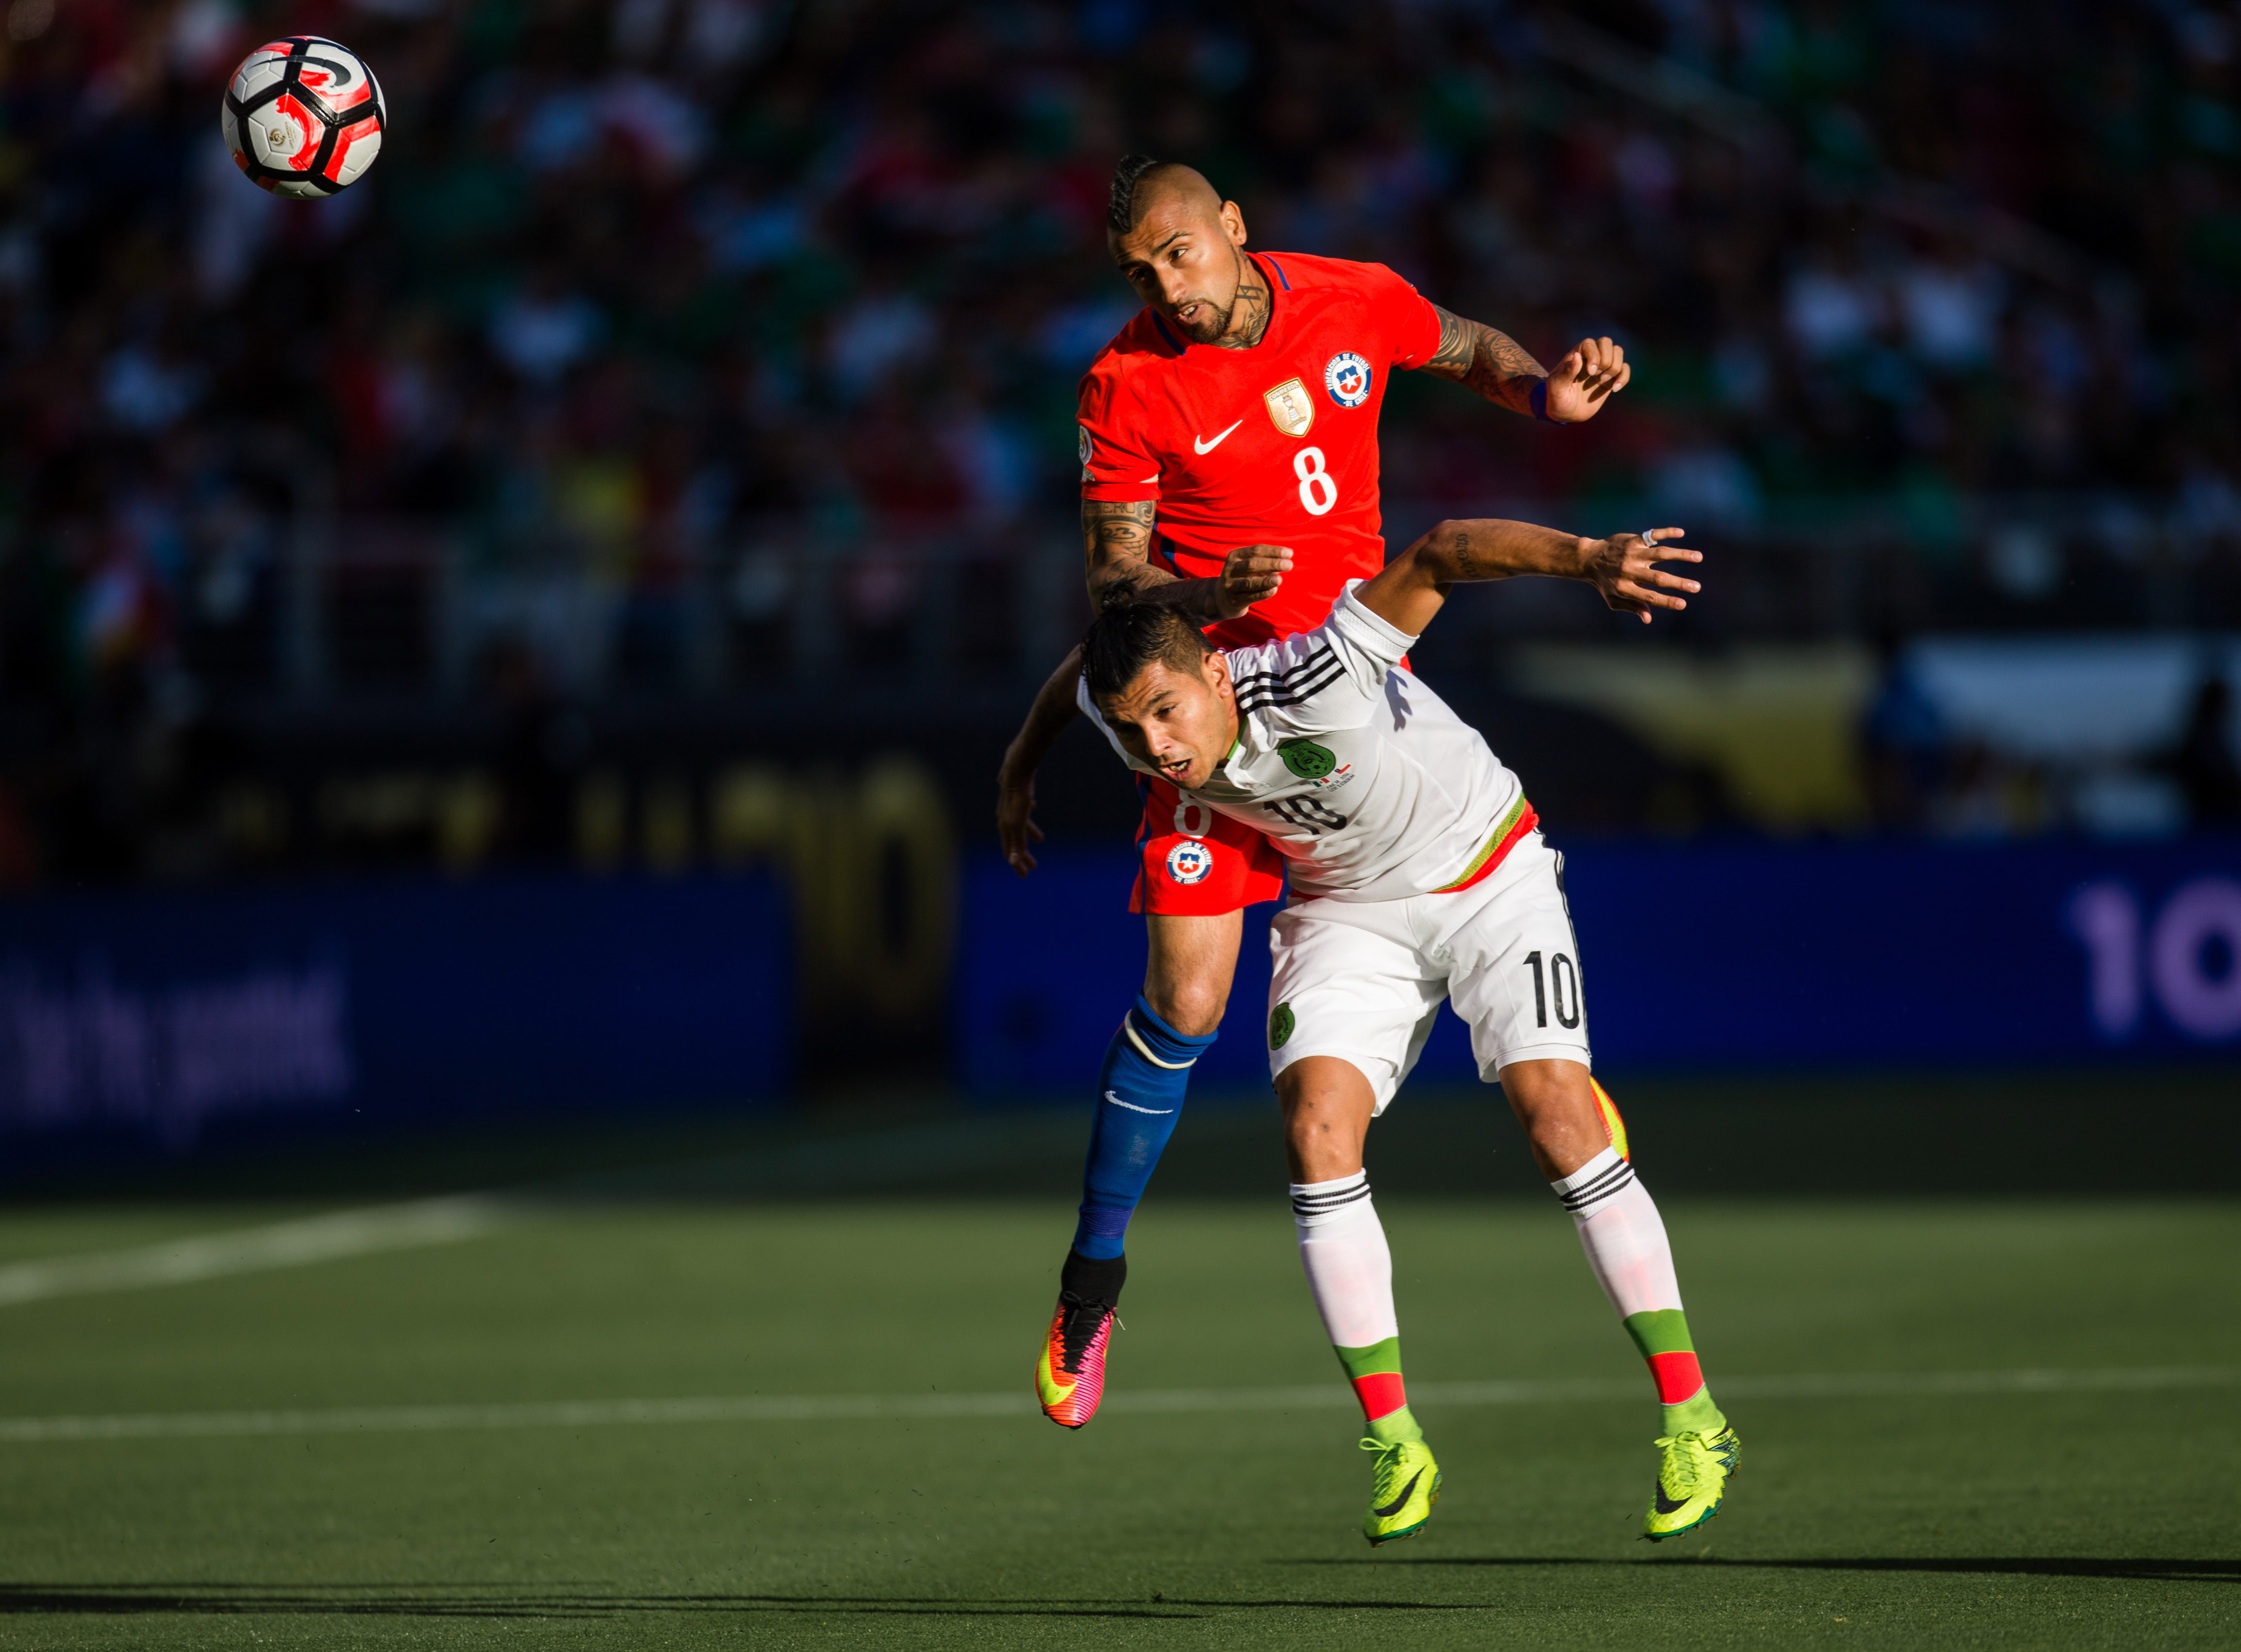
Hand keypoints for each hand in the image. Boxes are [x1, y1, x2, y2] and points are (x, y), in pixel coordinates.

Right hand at [996, 761, 1043, 876]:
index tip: (1025, 876)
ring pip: (1020, 824)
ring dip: (1029, 834)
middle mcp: (1005, 818)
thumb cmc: (1018, 796)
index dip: (1017, 864)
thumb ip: (1017, 842)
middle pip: (1015, 841)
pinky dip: (1028, 813)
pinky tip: (1033, 808)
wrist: (1017, 768)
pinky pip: (1022, 807)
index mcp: (1005, 827)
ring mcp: (1010, 806)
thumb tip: (1013, 862)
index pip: (1010, 851)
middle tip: (1034, 866)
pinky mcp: (1017, 793)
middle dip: (1024, 854)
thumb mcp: (1019, 822)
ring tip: (1040, 840)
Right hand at [1215, 544, 1291, 618]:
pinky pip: (1250, 597)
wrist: (1221, 599)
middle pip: (1252, 564)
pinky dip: (1263, 593)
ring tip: (1280, 579)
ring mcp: (1230, 586)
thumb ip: (1263, 563)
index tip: (1289, 553)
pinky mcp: (1234, 601)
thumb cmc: (1242, 578)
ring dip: (1266, 580)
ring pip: (1249, 582)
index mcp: (1235, 556)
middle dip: (1272, 564)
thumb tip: (1284, 562)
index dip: (1273, 551)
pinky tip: (1274, 590)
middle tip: (1289, 565)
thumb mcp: (1247, 566)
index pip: (1256, 550)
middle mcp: (1230, 569)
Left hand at [1542, 337, 1629, 422]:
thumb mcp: (1556, 387)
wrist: (1565, 414)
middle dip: (1605, 360)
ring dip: (1614, 368)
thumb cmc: (1557, 398)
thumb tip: (1578, 356)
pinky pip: (1625, 369)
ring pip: (1618, 352)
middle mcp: (1590, 358)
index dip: (1594, 355)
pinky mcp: (1611, 379)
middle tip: (1596, 375)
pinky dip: (1624, 377)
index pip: (1589, 343)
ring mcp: (1601, 367)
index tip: (1590, 372)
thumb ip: (1566, 373)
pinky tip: (1614, 389)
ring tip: (1602, 381)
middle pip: (1606, 342)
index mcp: (1576, 356)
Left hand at [1588, 527, 1699, 624]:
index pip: (1649, 597)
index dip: (1666, 601)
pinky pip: (1652, 535)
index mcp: (1625, 588)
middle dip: (1679, 583)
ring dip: (1681, 555)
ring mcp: (1632, 554)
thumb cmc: (1604, 583)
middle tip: (1697, 587)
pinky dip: (1666, 532)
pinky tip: (1680, 533)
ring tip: (1698, 557)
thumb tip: (1648, 619)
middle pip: (1658, 578)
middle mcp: (1629, 571)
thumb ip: (1632, 607)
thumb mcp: (1613, 599)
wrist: (1589, 559)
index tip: (1683, 604)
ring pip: (1660, 554)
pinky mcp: (1632, 540)